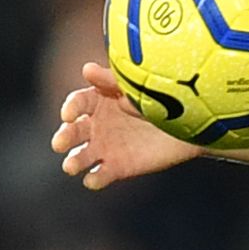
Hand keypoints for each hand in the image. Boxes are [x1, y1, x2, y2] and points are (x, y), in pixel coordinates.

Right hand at [55, 65, 199, 189]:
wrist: (189, 126)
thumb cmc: (160, 98)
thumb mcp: (135, 86)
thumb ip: (112, 81)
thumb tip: (86, 69)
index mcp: (97, 101)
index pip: (77, 104)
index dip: (70, 109)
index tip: (69, 115)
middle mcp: (96, 125)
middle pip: (73, 131)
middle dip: (64, 137)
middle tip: (59, 144)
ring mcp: (105, 147)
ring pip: (81, 156)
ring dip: (74, 161)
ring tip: (71, 166)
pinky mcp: (116, 167)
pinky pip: (101, 175)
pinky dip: (95, 179)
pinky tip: (93, 180)